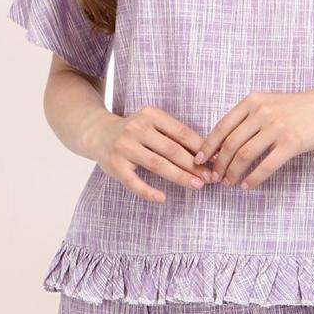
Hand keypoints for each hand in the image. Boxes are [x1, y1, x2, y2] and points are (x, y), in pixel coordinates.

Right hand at [90, 105, 214, 203]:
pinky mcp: (115, 165)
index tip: (216, 160)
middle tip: (210, 177)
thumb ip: (175, 136)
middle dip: (194, 165)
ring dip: (179, 176)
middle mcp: (137, 128)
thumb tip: (208, 154)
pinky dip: (148, 192)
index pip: (181, 132)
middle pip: (172, 149)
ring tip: (197, 185)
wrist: (97, 133)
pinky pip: (134, 182)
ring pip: (157, 164)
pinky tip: (162, 198)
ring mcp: (124, 146)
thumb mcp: (153, 125)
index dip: (200, 147)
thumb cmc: (134, 132)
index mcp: (150, 115)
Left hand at [192, 87, 313, 190]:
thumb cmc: (297, 107)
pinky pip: (267, 165)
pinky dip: (253, 179)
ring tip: (229, 184)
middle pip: (231, 144)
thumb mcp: (268, 103)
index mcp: (252, 102)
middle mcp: (262, 112)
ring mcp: (277, 127)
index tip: (198, 161)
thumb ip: (247, 118)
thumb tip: (224, 143)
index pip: (222, 127)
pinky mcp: (292, 142)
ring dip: (233, 173)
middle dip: (219, 164)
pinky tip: (247, 186)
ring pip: (245, 155)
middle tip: (214, 178)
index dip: (207, 146)